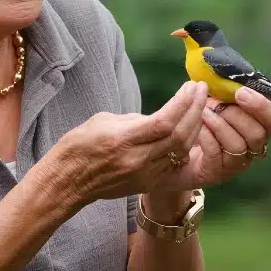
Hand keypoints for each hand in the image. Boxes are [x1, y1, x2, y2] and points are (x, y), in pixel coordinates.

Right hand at [43, 81, 208, 207]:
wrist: (67, 181)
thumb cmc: (80, 145)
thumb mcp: (104, 121)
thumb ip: (135, 119)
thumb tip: (158, 117)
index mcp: (122, 140)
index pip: (163, 121)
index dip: (182, 103)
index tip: (192, 86)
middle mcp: (137, 159)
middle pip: (179, 135)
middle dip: (195, 110)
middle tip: (202, 91)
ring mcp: (144, 174)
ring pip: (182, 150)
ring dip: (195, 126)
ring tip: (200, 106)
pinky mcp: (147, 183)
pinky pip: (174, 162)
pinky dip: (186, 144)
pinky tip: (191, 128)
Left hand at [163, 86, 270, 189]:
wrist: (175, 150)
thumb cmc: (199, 119)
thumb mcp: (210, 99)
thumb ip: (221, 87)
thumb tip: (217, 67)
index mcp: (256, 127)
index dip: (263, 106)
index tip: (240, 92)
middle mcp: (251, 148)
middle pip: (258, 134)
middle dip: (235, 114)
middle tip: (213, 102)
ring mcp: (235, 163)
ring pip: (238, 145)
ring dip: (219, 124)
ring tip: (203, 112)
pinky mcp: (215, 172)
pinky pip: (216, 154)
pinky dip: (207, 136)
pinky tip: (197, 125)